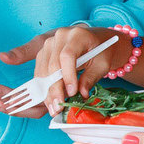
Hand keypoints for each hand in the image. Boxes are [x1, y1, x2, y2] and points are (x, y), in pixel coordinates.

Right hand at [0, 25, 129, 115]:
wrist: (97, 41)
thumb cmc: (102, 51)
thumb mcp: (102, 64)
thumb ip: (91, 78)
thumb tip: (81, 94)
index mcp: (78, 35)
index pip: (67, 55)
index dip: (68, 75)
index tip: (71, 92)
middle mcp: (60, 36)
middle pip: (52, 64)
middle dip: (55, 88)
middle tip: (59, 106)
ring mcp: (50, 43)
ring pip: (43, 69)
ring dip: (47, 90)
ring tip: (53, 107)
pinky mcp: (44, 52)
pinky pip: (40, 70)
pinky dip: (44, 87)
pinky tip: (49, 100)